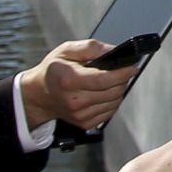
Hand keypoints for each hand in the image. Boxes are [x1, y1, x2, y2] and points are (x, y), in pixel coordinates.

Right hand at [17, 39, 133, 132]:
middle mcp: (74, 100)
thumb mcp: (67, 49)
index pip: (104, 79)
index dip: (123, 73)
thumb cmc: (53, 70)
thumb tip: (113, 50)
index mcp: (69, 79)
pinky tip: (103, 93)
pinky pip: (109, 112)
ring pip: (114, 102)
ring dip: (118, 91)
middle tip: (120, 71)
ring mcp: (79, 115)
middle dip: (122, 80)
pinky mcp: (84, 124)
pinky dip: (111, 102)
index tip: (132, 67)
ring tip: (109, 81)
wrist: (39, 94)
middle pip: (113, 92)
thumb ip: (91, 47)